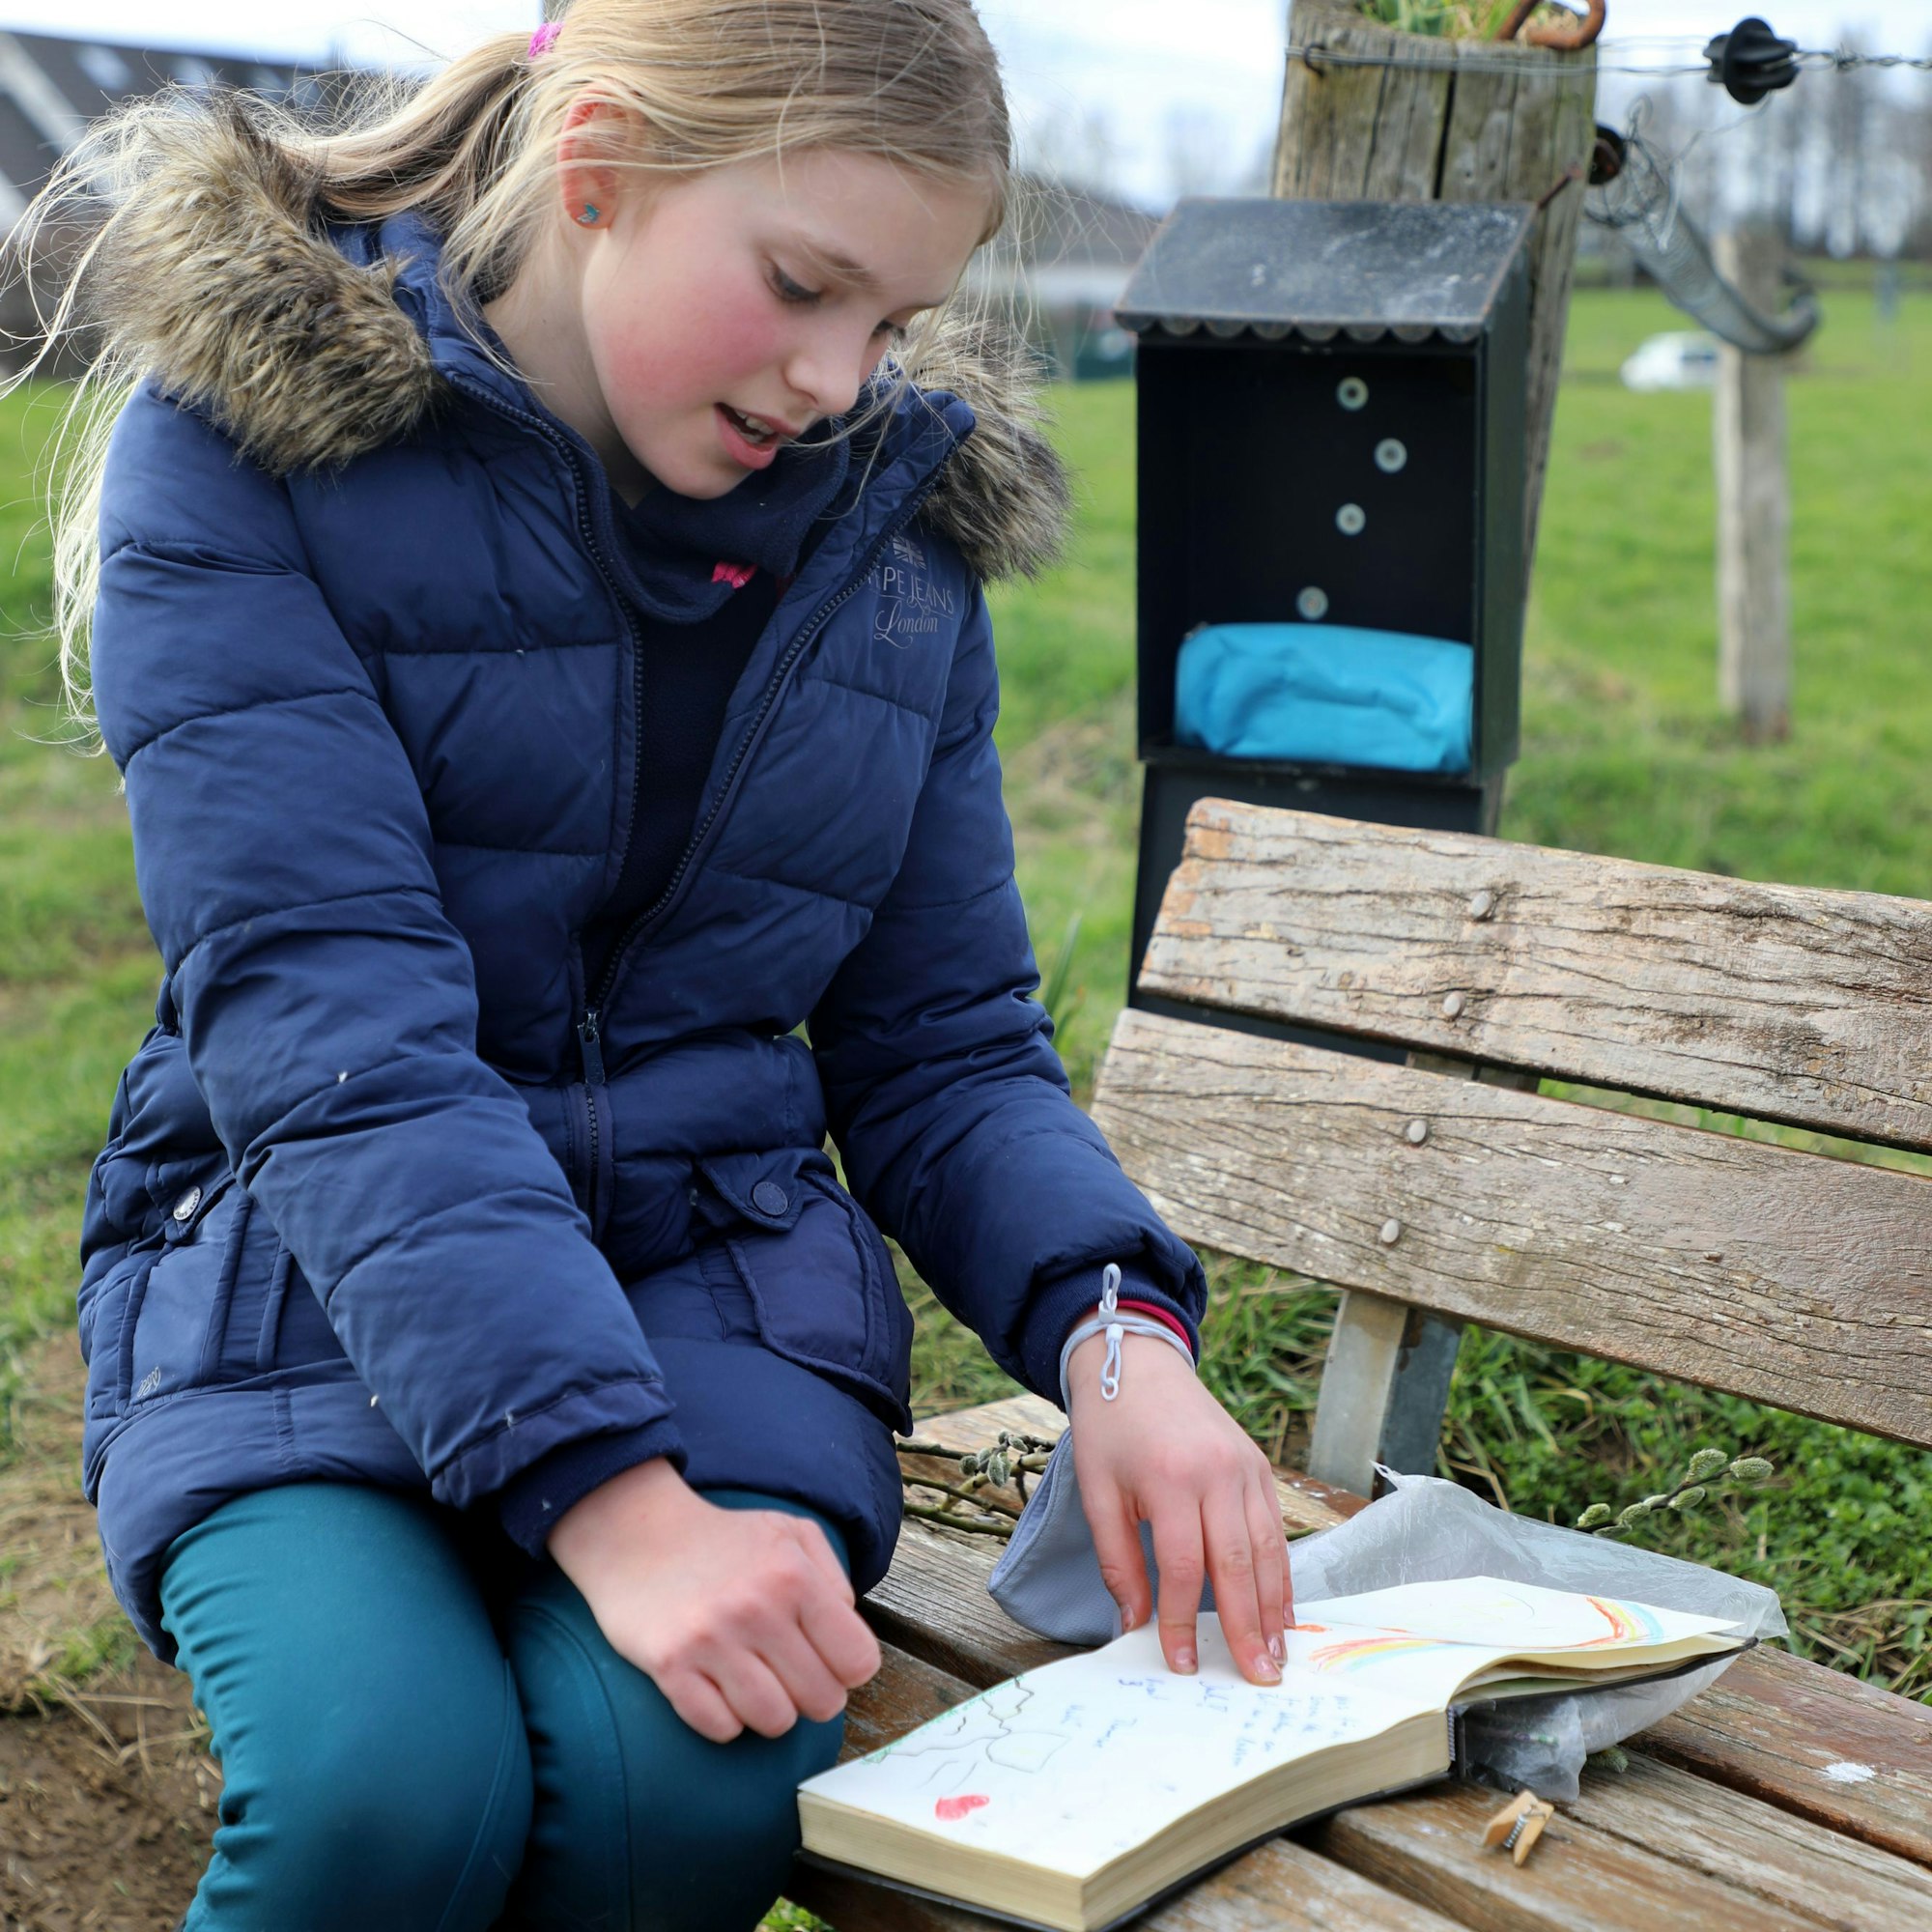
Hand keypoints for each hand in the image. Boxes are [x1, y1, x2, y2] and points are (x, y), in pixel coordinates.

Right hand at [548, 1457, 881, 1742]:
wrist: (636, 1532)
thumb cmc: (723, 1539)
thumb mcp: (791, 1533)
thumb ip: (835, 1579)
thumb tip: (850, 1634)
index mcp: (794, 1576)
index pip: (858, 1661)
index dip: (848, 1668)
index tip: (827, 1659)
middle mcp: (757, 1609)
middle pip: (822, 1701)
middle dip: (812, 1694)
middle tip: (789, 1672)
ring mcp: (711, 1641)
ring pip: (775, 1722)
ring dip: (770, 1710)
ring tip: (754, 1680)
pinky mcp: (669, 1667)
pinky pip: (721, 1729)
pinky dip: (725, 1718)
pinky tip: (717, 1687)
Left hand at [1066, 1330, 1290, 1686]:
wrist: (1138, 1362)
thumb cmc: (1109, 1428)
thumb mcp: (1097, 1491)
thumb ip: (1117, 1559)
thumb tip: (1134, 1623)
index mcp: (1171, 1479)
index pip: (1184, 1568)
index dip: (1184, 1621)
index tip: (1182, 1664)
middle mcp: (1217, 1474)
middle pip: (1237, 1565)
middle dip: (1247, 1628)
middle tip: (1258, 1677)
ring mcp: (1245, 1468)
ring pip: (1266, 1549)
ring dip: (1274, 1608)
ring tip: (1276, 1654)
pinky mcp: (1259, 1465)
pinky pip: (1275, 1527)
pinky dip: (1281, 1572)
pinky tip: (1282, 1607)